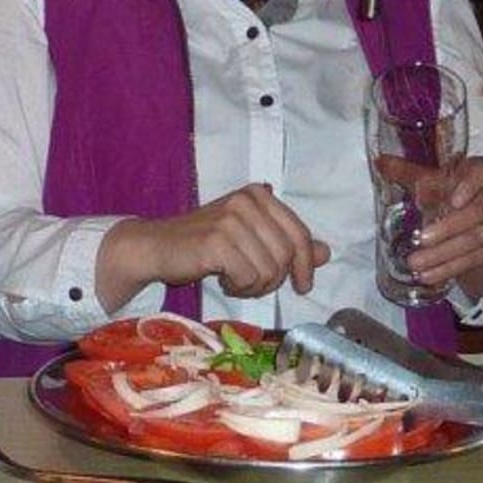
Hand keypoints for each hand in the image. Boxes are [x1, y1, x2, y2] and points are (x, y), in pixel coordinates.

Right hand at [96, 184, 329, 311]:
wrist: (157, 247)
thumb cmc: (205, 244)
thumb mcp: (251, 239)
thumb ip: (286, 243)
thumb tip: (325, 253)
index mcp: (258, 194)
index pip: (299, 233)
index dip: (305, 264)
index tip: (302, 285)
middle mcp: (247, 200)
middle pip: (286, 254)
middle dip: (274, 279)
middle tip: (253, 284)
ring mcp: (231, 219)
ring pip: (269, 269)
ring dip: (255, 285)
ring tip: (236, 280)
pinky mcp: (216, 241)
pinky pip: (248, 276)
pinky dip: (239, 287)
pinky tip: (223, 281)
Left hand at [402, 156, 482, 299]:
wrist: (470, 218)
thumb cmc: (448, 190)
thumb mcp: (428, 180)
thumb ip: (406, 172)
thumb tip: (380, 162)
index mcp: (480, 172)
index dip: (470, 185)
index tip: (452, 200)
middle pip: (479, 210)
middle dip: (448, 228)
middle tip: (420, 239)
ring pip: (477, 239)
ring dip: (444, 254)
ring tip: (415, 264)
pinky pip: (475, 260)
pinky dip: (449, 269)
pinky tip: (428, 276)